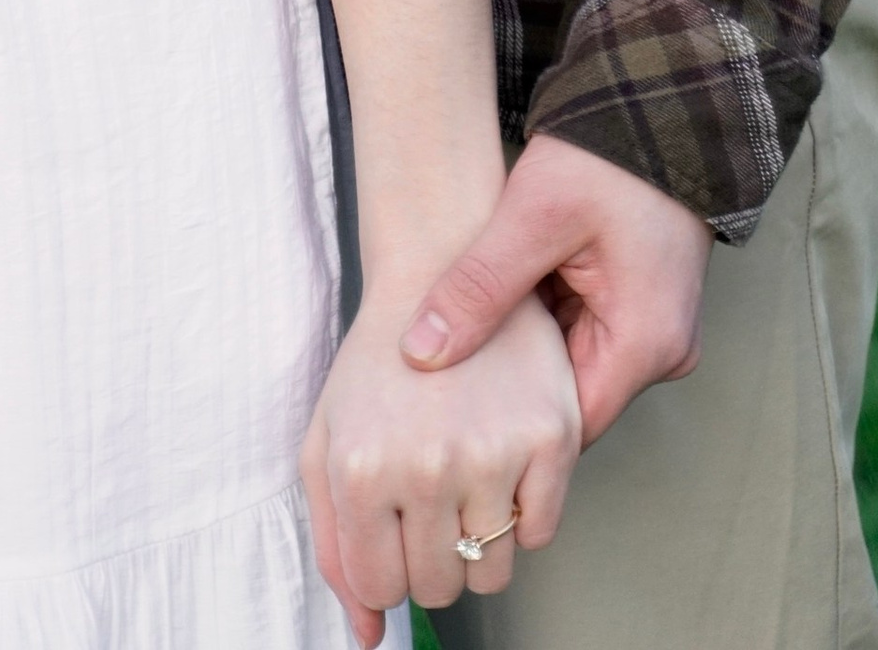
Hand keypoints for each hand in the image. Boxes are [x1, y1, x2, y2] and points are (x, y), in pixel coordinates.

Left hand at [302, 291, 579, 632]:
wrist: (439, 264)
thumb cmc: (377, 358)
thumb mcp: (326, 440)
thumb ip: (334, 545)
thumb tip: (365, 636)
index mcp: (362, 468)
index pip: (380, 586)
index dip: (387, 566)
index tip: (392, 527)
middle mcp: (427, 466)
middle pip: (438, 584)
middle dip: (431, 555)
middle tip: (429, 498)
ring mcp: (493, 452)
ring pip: (493, 571)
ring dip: (478, 542)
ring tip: (463, 481)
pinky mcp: (551, 435)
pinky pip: (542, 532)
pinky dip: (523, 516)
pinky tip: (501, 467)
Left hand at [403, 133, 712, 445]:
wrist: (656, 106)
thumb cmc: (605, 160)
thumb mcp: (534, 218)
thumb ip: (478, 288)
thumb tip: (419, 352)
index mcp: (646, 344)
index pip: (568, 426)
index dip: (508, 425)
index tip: (450, 416)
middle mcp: (661, 350)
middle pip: (570, 399)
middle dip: (510, 388)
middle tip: (444, 379)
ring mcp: (654, 328)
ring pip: (571, 366)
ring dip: (525, 351)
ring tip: (463, 336)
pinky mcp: (639, 304)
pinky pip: (584, 333)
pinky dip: (543, 322)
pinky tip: (497, 304)